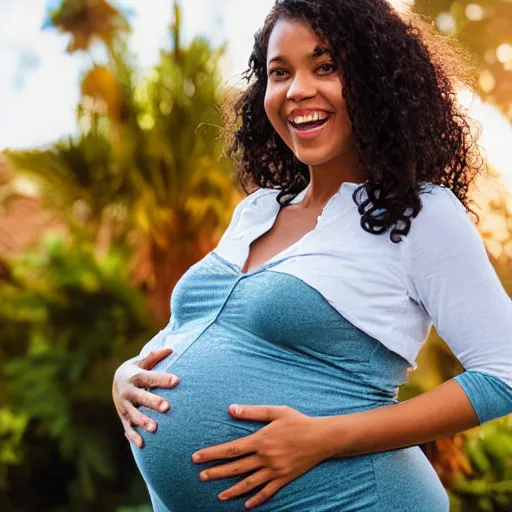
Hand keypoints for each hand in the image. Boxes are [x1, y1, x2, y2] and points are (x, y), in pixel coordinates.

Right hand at [112, 348, 179, 447]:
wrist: (116, 381)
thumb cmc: (136, 370)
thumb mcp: (141, 362)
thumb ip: (154, 357)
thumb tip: (170, 349)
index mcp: (134, 376)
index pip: (149, 377)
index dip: (163, 379)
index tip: (177, 380)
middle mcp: (127, 391)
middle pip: (141, 397)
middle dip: (153, 402)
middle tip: (167, 407)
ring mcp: (124, 406)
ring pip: (133, 414)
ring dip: (143, 421)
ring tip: (155, 428)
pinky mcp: (123, 417)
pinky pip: (128, 428)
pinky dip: (133, 436)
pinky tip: (142, 444)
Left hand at [191, 405, 333, 508]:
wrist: (322, 438)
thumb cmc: (298, 421)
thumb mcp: (275, 411)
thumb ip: (252, 411)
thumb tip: (231, 409)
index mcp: (260, 440)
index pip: (231, 449)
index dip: (212, 454)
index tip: (197, 457)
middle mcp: (265, 458)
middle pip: (236, 468)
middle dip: (216, 472)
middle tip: (201, 476)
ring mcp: (274, 470)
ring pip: (249, 483)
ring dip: (232, 490)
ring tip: (219, 496)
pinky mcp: (284, 478)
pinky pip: (268, 492)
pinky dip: (256, 499)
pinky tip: (247, 505)